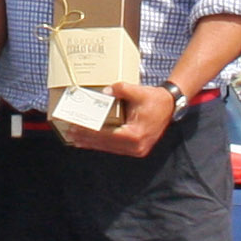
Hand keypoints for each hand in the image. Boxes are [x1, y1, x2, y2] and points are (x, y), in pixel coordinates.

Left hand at [60, 81, 174, 158]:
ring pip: (109, 148)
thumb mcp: (138, 91)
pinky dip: (102, 144)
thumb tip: (104, 92)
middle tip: (70, 133)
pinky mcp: (136, 149)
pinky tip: (91, 141)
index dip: (89, 132)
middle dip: (86, 139)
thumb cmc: (154, 99)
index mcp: (135, 134)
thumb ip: (120, 89)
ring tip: (76, 139)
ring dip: (92, 143)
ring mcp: (137, 150)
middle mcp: (136, 146)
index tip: (75, 128)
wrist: (170, 106)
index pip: (106, 135)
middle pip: (106, 144)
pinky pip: (115, 147)